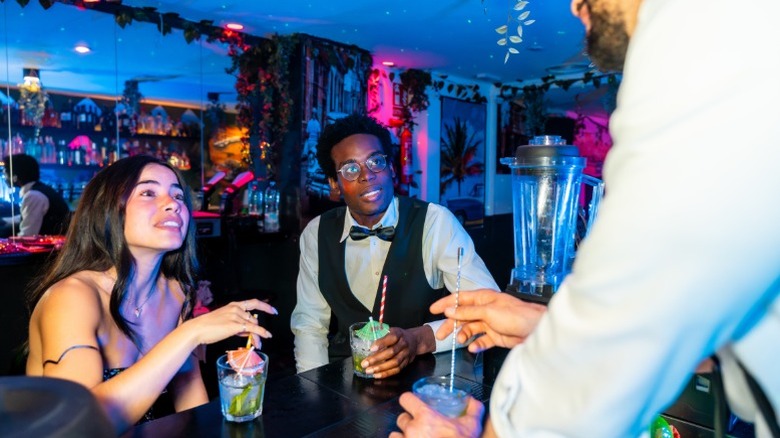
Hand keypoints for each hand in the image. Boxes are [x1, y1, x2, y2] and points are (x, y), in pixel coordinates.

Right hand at [182, 299, 276, 347]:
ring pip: (253, 325)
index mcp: (233, 305)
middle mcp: (236, 308)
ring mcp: (236, 316)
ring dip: (258, 335)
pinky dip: (262, 333)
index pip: (253, 302)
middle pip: (253, 318)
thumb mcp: (225, 321)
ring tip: (258, 344)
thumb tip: (249, 331)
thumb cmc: (208, 326)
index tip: (273, 310)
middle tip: (261, 337)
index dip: (265, 306)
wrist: (197, 329)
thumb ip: (238, 324)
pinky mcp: (236, 325)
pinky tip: (266, 336)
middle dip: (258, 328)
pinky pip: (253, 329)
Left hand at [362, 326, 433, 378]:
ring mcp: (406, 354)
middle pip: (391, 352)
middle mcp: (403, 344)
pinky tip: (377, 375)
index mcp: (398, 333)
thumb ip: (379, 332)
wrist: (414, 341)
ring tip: (369, 371)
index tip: (371, 348)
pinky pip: (397, 370)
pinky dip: (387, 373)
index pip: (391, 338)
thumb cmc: (397, 335)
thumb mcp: (390, 330)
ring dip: (381, 368)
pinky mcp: (406, 363)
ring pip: (394, 363)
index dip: (381, 343)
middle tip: (365, 363)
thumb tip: (365, 333)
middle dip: (377, 359)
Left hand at [390, 391, 483, 437]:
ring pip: (395, 435)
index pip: (406, 399)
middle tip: (418, 426)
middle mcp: (412, 429)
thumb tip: (472, 400)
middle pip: (401, 418)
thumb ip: (473, 409)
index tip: (413, 403)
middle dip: (408, 421)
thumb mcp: (472, 425)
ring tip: (412, 437)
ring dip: (402, 436)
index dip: (409, 400)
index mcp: (425, 416)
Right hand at [430, 289, 545, 351]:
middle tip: (440, 335)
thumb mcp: (488, 311)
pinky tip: (473, 347)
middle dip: (450, 325)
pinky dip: (476, 344)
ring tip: (460, 341)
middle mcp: (484, 310)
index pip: (459, 299)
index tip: (433, 310)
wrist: (535, 330)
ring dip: (463, 335)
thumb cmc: (516, 315)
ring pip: (470, 329)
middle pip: (462, 316)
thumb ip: (468, 312)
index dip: (445, 304)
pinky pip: (481, 341)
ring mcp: (490, 323)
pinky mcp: (495, 336)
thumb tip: (449, 310)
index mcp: (483, 298)